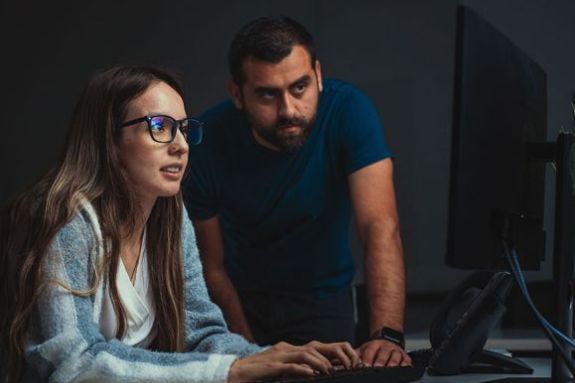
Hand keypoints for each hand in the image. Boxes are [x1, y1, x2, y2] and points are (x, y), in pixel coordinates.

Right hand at [228, 341, 360, 382]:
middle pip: (314, 346)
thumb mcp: (280, 369)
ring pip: (305, 353)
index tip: (346, 362)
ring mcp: (278, 356)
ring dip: (320, 362)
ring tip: (330, 372)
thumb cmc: (257, 374)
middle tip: (345, 365)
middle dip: (332, 353)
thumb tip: (313, 373)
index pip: (315, 347)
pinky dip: (302, 369)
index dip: (332, 352)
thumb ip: (295, 368)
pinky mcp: (270, 366)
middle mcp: (286, 349)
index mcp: (289, 350)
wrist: (233, 373)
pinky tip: (310, 373)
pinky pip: (289, 365)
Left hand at [357, 339, 411, 367]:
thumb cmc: (373, 349)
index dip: (367, 359)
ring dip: (393, 362)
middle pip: (383, 353)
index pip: (370, 351)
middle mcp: (386, 347)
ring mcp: (396, 351)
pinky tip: (404, 368)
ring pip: (395, 356)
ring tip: (390, 368)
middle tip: (377, 368)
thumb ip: (355, 357)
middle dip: (380, 361)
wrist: (387, 339)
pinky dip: (406, 364)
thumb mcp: (363, 350)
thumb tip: (348, 364)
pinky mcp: (404, 356)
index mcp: (374, 345)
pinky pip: (406, 360)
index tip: (364, 365)